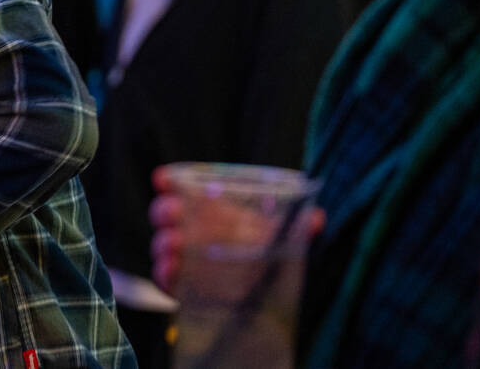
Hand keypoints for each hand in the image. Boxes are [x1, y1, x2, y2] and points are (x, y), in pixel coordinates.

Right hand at [148, 165, 325, 295]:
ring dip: (164, 243)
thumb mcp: (282, 237)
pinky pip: (164, 279)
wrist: (263, 300)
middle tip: (175, 212)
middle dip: (164, 211)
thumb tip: (318, 217)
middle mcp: (191, 230)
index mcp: (209, 209)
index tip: (164, 179)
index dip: (169, 181)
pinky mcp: (181, 287)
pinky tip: (172, 270)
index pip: (179, 188)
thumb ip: (297, 226)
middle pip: (164, 214)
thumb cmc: (265, 255)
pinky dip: (165, 274)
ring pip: (161, 245)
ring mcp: (183, 258)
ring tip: (175, 245)